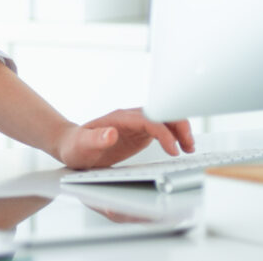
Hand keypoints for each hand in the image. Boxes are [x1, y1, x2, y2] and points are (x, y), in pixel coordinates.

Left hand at [55, 108, 193, 169]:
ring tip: (189, 148)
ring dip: (180, 131)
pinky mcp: (140, 133)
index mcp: (119, 118)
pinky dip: (174, 137)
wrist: (72, 145)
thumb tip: (111, 133)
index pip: (148, 120)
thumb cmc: (75, 146)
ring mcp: (136, 125)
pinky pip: (162, 130)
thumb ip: (95, 139)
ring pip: (165, 121)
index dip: (163, 132)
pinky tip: (180, 149)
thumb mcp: (81, 146)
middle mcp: (130, 118)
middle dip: (179, 127)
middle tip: (189, 146)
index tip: (173, 149)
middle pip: (162, 114)